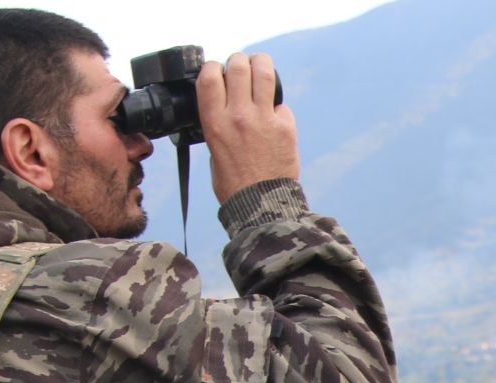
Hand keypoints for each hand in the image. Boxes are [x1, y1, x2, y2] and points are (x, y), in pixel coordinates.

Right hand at [197, 52, 298, 202]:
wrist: (262, 207)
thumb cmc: (234, 185)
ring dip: (261, 64)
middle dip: (239, 61)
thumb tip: (223, 109)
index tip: (217, 72)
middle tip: (241, 68)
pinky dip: (277, 106)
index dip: (213, 67)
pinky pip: (281, 104)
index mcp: (214, 122)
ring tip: (260, 67)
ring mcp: (264, 119)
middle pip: (238, 66)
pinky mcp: (285, 127)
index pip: (210, 76)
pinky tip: (273, 116)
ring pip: (264, 72)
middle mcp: (238, 116)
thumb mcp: (213, 152)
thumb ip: (217, 125)